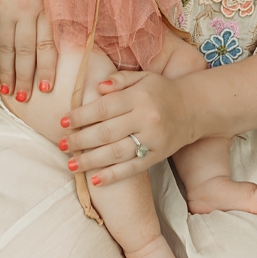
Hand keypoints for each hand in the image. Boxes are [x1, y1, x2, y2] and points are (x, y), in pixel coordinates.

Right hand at [0, 0, 56, 97]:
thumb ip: (54, 2)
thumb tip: (63, 28)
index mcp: (44, 2)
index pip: (48, 44)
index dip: (47, 68)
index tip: (48, 89)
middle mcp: (25, 9)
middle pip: (25, 51)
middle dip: (26, 78)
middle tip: (26, 100)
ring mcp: (4, 8)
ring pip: (6, 46)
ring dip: (8, 71)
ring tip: (7, 90)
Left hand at [64, 70, 194, 186]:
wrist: (194, 109)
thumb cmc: (162, 91)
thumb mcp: (143, 77)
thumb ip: (119, 80)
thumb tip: (97, 87)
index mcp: (139, 97)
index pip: (104, 108)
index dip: (81, 116)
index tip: (62, 122)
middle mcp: (146, 119)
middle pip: (106, 133)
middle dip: (80, 140)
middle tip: (62, 144)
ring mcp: (152, 140)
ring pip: (116, 153)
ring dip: (90, 161)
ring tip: (70, 164)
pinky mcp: (157, 156)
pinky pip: (132, 168)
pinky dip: (113, 176)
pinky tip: (95, 180)